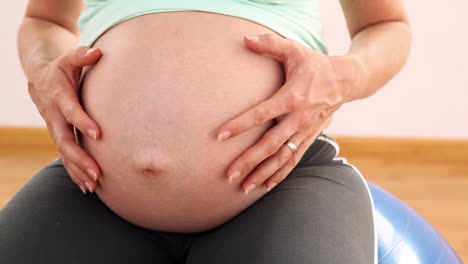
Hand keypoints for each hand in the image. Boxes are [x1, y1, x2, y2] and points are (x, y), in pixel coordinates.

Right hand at [28, 47, 102, 193]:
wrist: (39, 78)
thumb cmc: (61, 68)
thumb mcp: (69, 58)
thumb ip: (83, 56)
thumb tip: (99, 52)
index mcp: (59, 97)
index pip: (71, 111)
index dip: (83, 122)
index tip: (98, 134)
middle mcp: (55, 117)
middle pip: (65, 141)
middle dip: (81, 159)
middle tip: (98, 173)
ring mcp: (55, 129)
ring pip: (64, 154)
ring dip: (78, 171)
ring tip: (94, 186)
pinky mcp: (59, 136)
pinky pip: (65, 157)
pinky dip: (74, 172)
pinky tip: (87, 187)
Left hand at [217, 33, 355, 193]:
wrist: (347, 80)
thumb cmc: (316, 65)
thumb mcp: (295, 50)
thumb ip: (270, 44)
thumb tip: (245, 39)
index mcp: (293, 97)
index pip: (262, 114)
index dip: (241, 125)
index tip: (220, 136)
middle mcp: (299, 119)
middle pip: (271, 145)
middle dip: (249, 161)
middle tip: (229, 174)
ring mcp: (305, 132)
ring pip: (282, 158)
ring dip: (262, 174)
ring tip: (244, 188)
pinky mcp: (309, 139)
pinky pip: (294, 161)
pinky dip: (280, 174)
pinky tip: (266, 185)